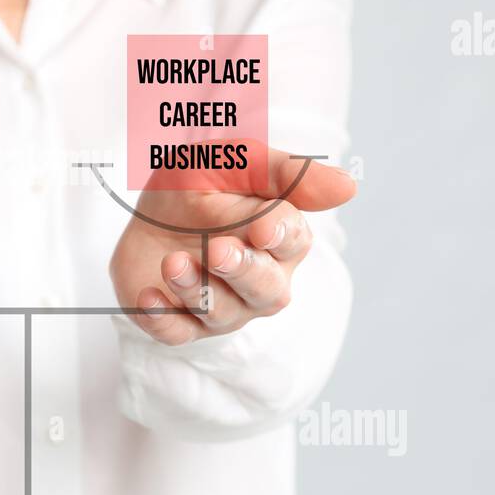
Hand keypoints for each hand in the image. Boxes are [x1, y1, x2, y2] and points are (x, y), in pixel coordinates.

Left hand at [109, 148, 355, 345]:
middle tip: (218, 250)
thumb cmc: (202, 183)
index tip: (261, 227)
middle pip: (266, 289)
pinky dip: (162, 320)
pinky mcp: (179, 321)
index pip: (292, 240)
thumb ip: (286, 173)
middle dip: (243, 271)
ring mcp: (221, 306)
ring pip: (222, 313)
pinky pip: (176, 333)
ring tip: (173, 262)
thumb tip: (348, 187)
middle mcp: (260, 279)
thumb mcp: (236, 161)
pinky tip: (147, 297)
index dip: (279, 235)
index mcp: (280, 237)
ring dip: (198, 290)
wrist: (145, 209)